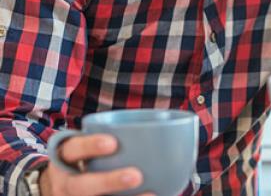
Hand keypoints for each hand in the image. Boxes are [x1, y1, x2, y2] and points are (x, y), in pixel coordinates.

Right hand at [40, 134, 154, 195]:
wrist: (56, 189)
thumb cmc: (84, 160)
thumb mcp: (84, 147)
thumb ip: (111, 138)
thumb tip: (163, 131)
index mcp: (65, 158)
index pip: (73, 149)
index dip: (90, 146)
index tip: (113, 143)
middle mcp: (66, 183)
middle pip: (81, 186)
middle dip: (109, 181)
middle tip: (137, 176)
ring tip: (151, 195)